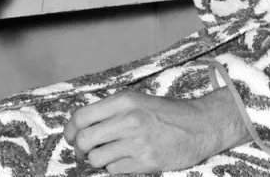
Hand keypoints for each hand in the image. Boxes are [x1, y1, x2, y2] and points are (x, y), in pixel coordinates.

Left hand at [63, 88, 249, 173]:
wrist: (199, 125)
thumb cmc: (167, 113)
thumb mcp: (139, 101)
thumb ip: (113, 110)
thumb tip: (82, 125)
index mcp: (125, 101)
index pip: (82, 116)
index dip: (70, 130)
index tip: (70, 136)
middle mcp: (129, 119)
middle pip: (84, 139)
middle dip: (80, 149)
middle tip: (85, 151)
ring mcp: (136, 141)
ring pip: (96, 158)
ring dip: (98, 160)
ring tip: (109, 155)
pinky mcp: (145, 161)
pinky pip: (113, 170)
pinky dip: (115, 168)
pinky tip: (126, 160)